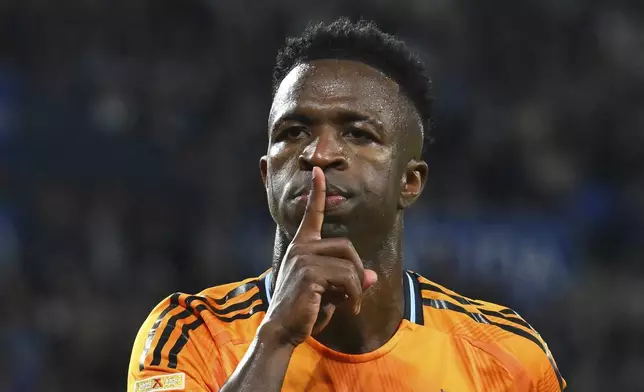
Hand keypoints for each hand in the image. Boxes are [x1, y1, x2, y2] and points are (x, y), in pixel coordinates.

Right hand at [260, 166, 377, 347]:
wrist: (283, 330)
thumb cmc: (306, 311)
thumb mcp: (332, 293)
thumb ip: (349, 280)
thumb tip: (372, 276)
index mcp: (302, 247)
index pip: (311, 214)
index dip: (317, 192)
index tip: (318, 171)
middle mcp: (301, 248)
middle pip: (346, 246)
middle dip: (358, 271)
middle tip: (357, 295)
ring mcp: (303, 258)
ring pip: (349, 264)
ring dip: (357, 288)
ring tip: (352, 305)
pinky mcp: (309, 273)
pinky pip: (346, 278)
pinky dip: (354, 296)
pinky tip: (348, 309)